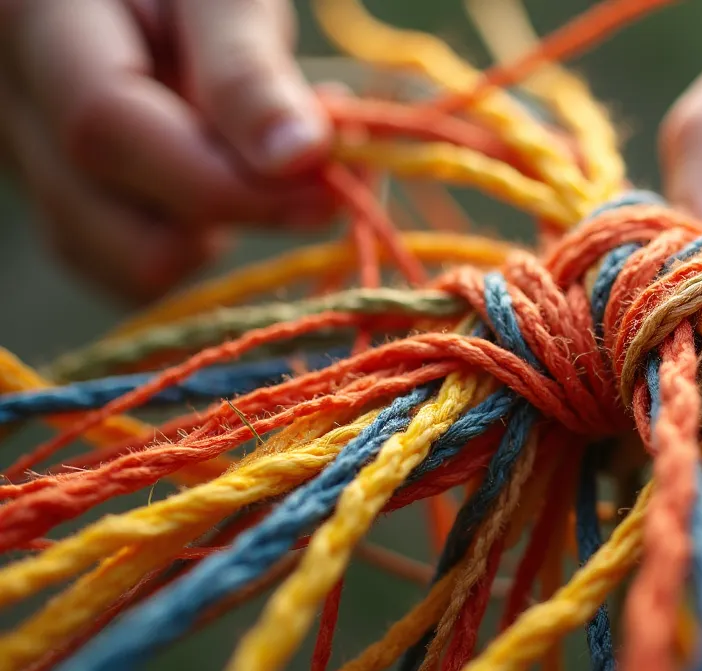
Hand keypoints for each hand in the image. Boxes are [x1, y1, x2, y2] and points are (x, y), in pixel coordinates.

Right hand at [0, 0, 334, 302]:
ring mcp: (32, 166)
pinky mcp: (68, 205)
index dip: (222, 174)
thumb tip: (300, 156)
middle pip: (107, 219)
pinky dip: (203, 242)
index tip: (323, 179)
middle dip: (234, 210)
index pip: (104, 128)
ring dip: (219, 232)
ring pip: (123, 263)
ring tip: (274, 164)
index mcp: (34, 27)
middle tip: (324, 175)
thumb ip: (247, 67)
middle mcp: (12, 109)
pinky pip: (132, 266)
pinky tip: (242, 185)